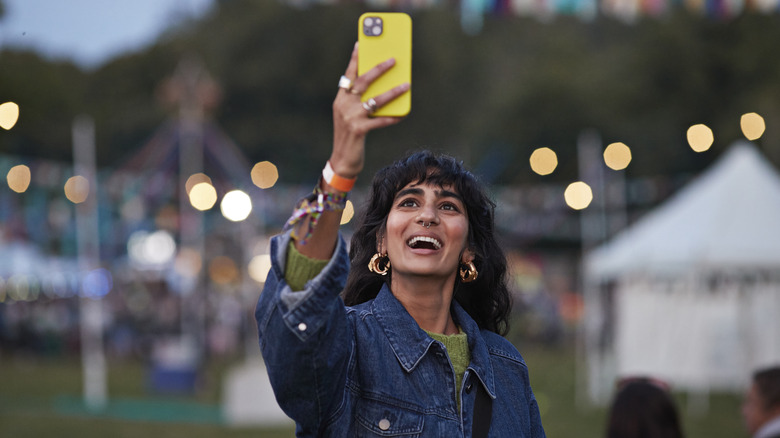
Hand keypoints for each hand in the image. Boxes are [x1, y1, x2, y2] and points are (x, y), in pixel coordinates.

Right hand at [330, 42, 409, 178]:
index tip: (362, 44)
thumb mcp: (351, 116)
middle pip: (363, 82)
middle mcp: (343, 105)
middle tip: (393, 59)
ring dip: (393, 92)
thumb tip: (383, 89)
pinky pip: (380, 120)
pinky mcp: (359, 130)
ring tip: (406, 85)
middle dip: (379, 69)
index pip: (348, 75)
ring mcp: (350, 118)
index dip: (355, 59)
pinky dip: (393, 117)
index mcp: (340, 99)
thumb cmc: (351, 136)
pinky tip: (404, 113)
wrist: (342, 161)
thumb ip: (361, 102)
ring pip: (375, 100)